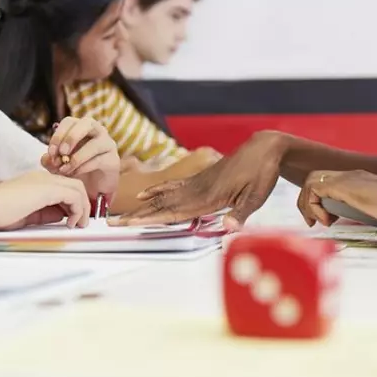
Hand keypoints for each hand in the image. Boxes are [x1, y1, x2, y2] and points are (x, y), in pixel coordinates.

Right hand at [0, 171, 91, 229]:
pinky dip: (78, 210)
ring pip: (78, 188)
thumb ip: (46, 213)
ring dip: (83, 208)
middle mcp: (44, 177)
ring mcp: (46, 181)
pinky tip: (70, 223)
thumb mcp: (28, 214)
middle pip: (75, 185)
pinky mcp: (47, 188)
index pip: (65, 187)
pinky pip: (74, 195)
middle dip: (83, 204)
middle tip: (81, 223)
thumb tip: (62, 215)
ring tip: (78, 225)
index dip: (73, 203)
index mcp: (38, 181)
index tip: (72, 220)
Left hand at [40, 117, 118, 195]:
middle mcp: (97, 131)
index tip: (50, 152)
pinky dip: (83, 168)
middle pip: (87, 123)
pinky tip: (74, 174)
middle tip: (61, 153)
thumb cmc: (76, 169)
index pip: (70, 121)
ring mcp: (108, 144)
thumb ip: (50, 160)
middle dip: (71, 137)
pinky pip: (98, 160)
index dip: (58, 135)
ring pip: (94, 144)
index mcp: (82, 127)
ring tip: (64, 169)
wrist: (95, 186)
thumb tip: (46, 158)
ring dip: (76, 158)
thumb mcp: (59, 164)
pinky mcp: (113, 160)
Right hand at [115, 132, 284, 229]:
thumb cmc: (262, 173)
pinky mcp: (200, 178)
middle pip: (161, 205)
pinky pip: (173, 186)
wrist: (264, 148)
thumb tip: (230, 229)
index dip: (150, 219)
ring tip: (121, 214)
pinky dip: (157, 191)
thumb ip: (241, 213)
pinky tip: (146, 195)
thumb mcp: (257, 196)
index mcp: (208, 196)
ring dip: (142, 207)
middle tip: (112, 223)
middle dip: (137, 216)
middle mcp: (197, 189)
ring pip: (163, 197)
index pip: (173, 212)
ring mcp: (196, 182)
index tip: (129, 224)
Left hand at [298, 170, 376, 232]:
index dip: (320, 201)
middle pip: (315, 178)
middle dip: (308, 201)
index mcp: (361, 182)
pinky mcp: (343, 185)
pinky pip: (314, 188)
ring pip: (310, 181)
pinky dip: (314, 206)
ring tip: (320, 222)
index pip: (329, 183)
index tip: (326, 221)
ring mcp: (347, 178)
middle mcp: (351, 176)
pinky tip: (329, 221)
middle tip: (314, 223)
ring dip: (309, 204)